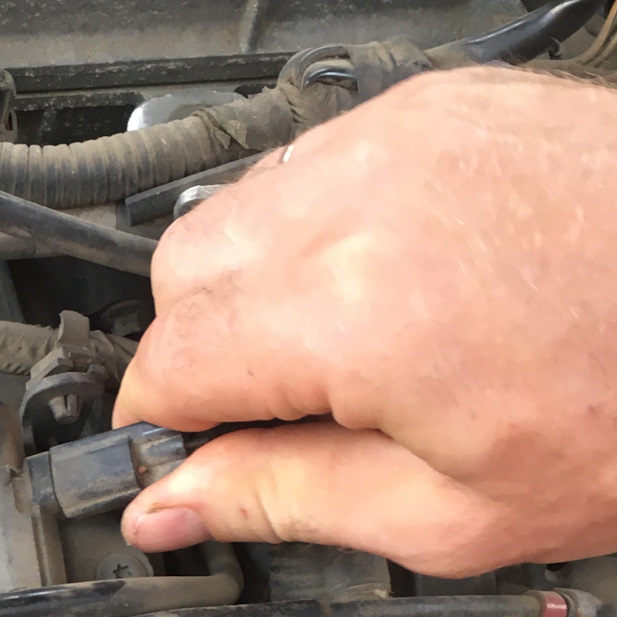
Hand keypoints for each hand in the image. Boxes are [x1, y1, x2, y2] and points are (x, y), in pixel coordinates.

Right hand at [113, 67, 616, 575]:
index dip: (165, 431)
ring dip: (259, 287)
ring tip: (356, 351)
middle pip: (181, 272)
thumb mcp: (451, 513)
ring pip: (238, 208)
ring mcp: (398, 132)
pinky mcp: (439, 103)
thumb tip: (169, 508)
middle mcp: (358, 195)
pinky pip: (318, 161)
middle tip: (285, 417)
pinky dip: (321, 227)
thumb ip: (282, 500)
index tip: (188, 464)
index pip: (167, 364)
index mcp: (348, 311)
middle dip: (205, 352)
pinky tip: (395, 284)